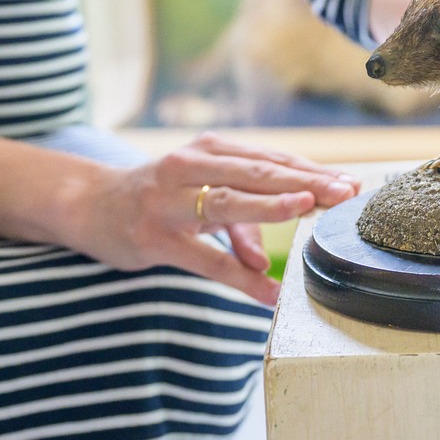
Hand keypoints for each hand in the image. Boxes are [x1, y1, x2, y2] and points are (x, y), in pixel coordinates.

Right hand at [71, 133, 360, 306]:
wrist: (88, 204)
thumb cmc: (155, 197)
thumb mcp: (197, 194)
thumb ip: (237, 224)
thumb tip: (265, 261)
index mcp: (210, 149)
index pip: (271, 159)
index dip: (312, 171)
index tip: (351, 183)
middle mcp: (192, 165)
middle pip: (259, 172)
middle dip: (305, 182)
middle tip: (345, 192)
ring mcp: (171, 200)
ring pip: (231, 202)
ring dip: (272, 207)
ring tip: (309, 212)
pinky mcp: (156, 236)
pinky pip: (207, 260)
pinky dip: (240, 276)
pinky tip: (268, 290)